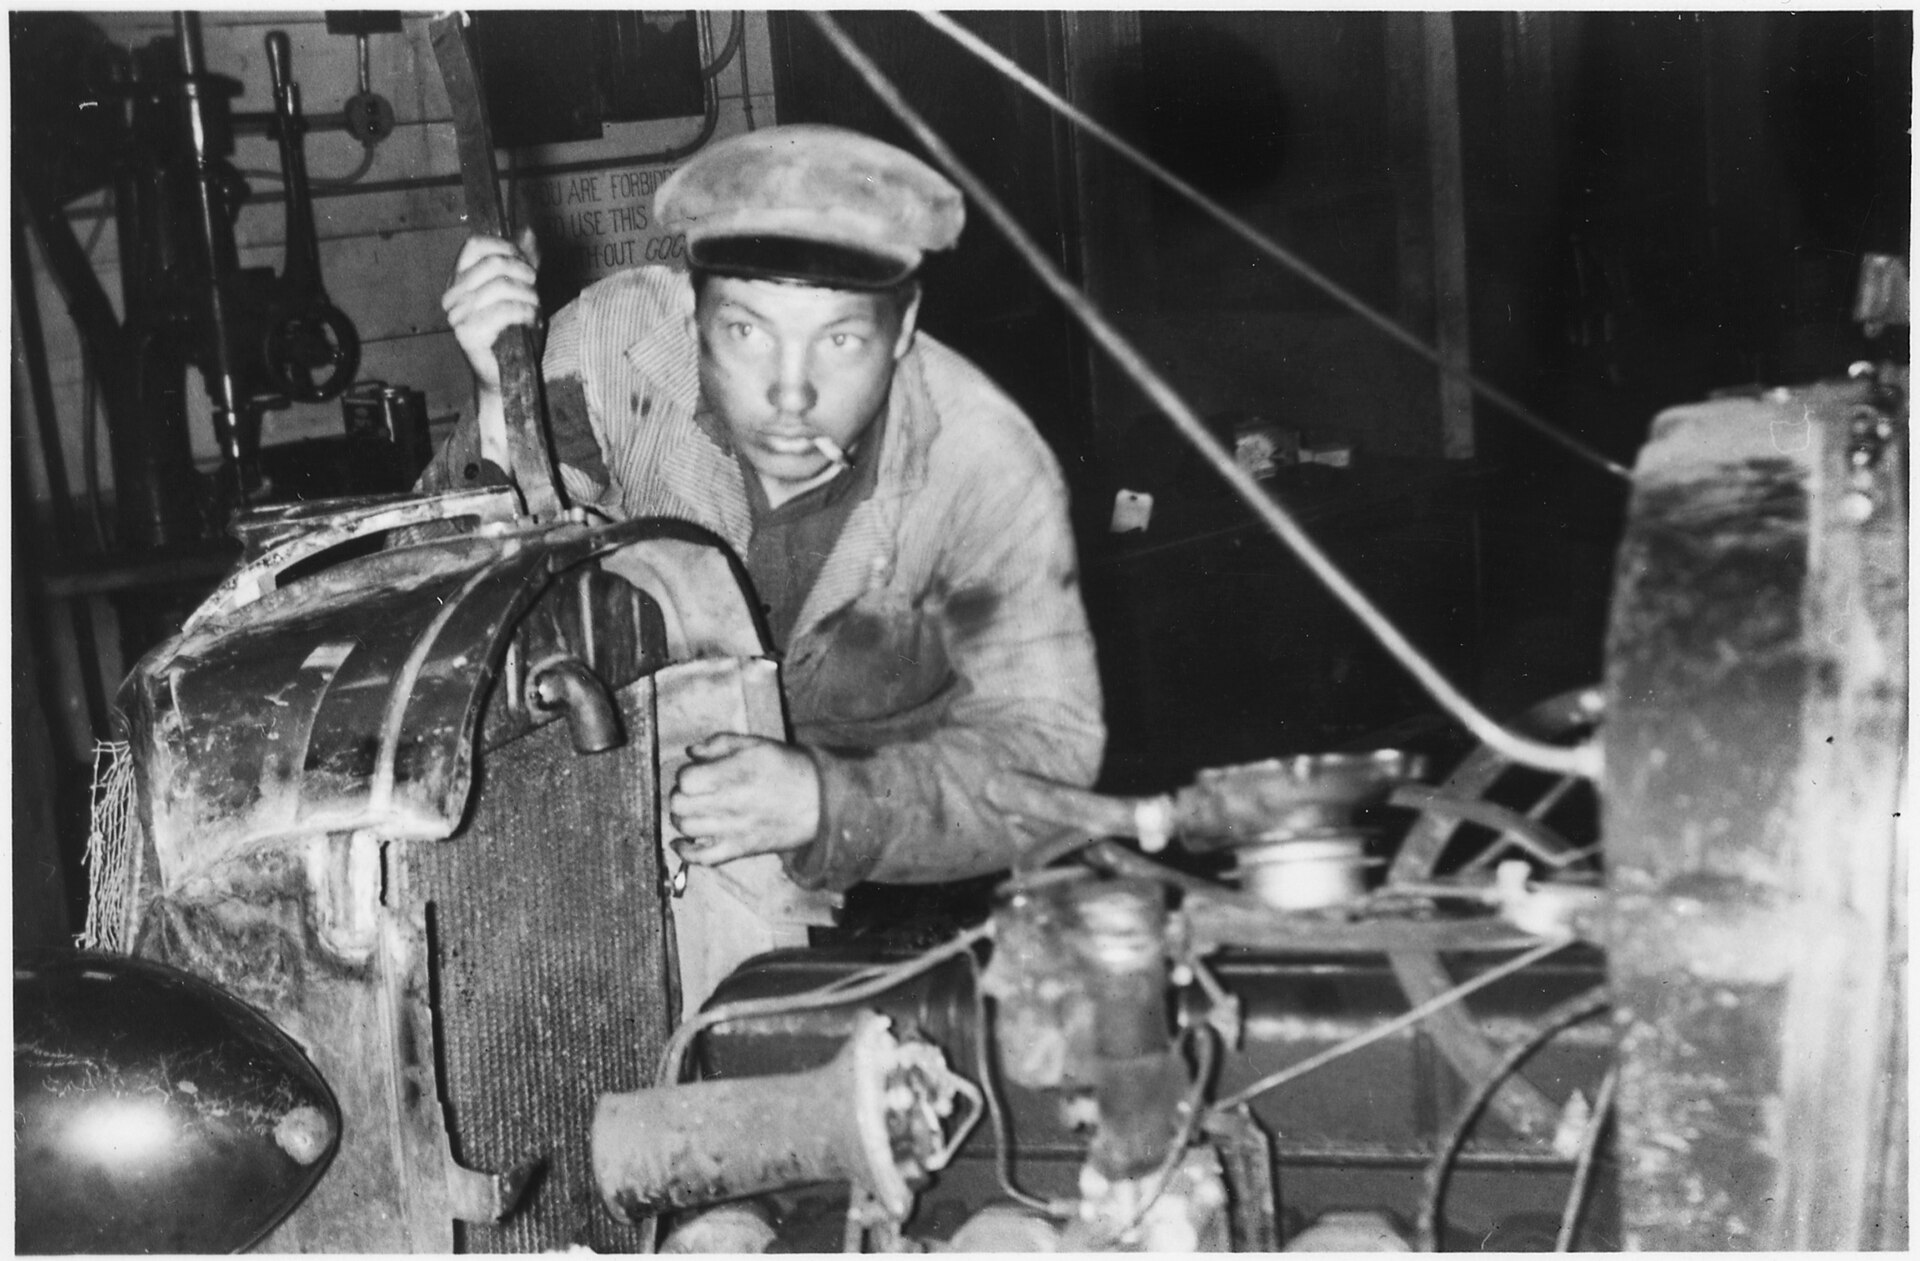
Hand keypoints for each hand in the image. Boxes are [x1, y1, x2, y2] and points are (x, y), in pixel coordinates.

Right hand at [440, 228, 540, 394]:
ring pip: (502, 286)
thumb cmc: (513, 332)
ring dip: (528, 297)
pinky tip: (530, 322)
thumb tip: (528, 230)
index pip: (476, 244)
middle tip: (535, 291)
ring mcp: (456, 314)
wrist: (506, 375)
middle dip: (524, 275)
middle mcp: (453, 294)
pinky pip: (504, 310)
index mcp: (460, 278)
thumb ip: (523, 261)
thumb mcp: (522, 290)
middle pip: (494, 263)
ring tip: (534, 310)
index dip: (506, 247)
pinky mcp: (466, 333)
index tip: (526, 264)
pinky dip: (526, 313)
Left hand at [668, 733, 821, 865]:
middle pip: (680, 804)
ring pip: (686, 828)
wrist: (820, 800)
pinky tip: (680, 842)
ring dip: (682, 818)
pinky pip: (703, 857)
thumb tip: (692, 751)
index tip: (698, 773)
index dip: (687, 774)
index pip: (686, 780)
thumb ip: (720, 743)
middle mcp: (728, 804)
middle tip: (694, 792)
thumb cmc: (789, 768)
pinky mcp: (740, 848)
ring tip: (693, 811)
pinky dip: (686, 852)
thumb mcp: (756, 744)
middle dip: (681, 796)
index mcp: (731, 775)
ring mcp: (732, 829)